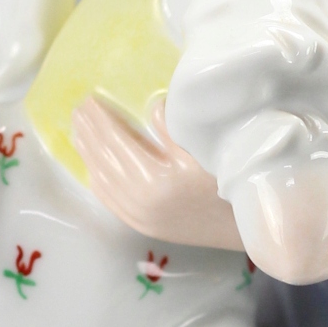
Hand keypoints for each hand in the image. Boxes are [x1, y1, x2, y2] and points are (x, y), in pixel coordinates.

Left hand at [72, 98, 243, 249]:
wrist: (250, 227)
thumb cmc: (234, 182)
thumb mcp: (207, 149)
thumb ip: (175, 127)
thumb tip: (151, 105)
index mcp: (156, 179)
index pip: (117, 141)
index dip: (101, 119)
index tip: (89, 99)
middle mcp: (142, 201)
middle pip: (105, 160)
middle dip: (89, 133)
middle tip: (76, 109)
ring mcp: (141, 218)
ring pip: (103, 181)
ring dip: (88, 154)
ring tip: (77, 132)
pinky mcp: (146, 227)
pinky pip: (111, 201)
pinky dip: (98, 180)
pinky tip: (92, 167)